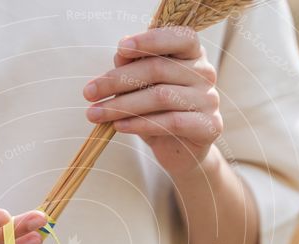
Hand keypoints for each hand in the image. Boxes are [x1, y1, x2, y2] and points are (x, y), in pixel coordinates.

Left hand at [83, 26, 221, 177]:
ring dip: (122, 105)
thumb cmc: (158, 113)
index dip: (149, 41)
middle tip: (88, 93)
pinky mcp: (210, 126)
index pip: (178, 37)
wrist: (180, 152)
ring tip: (96, 114)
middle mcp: (205, 72)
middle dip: (117, 81)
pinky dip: (140, 124)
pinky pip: (171, 122)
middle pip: (158, 69)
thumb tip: (120, 55)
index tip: (120, 49)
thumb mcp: (141, 88)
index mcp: (192, 54)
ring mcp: (210, 99)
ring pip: (161, 96)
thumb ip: (132, 68)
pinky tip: (118, 126)